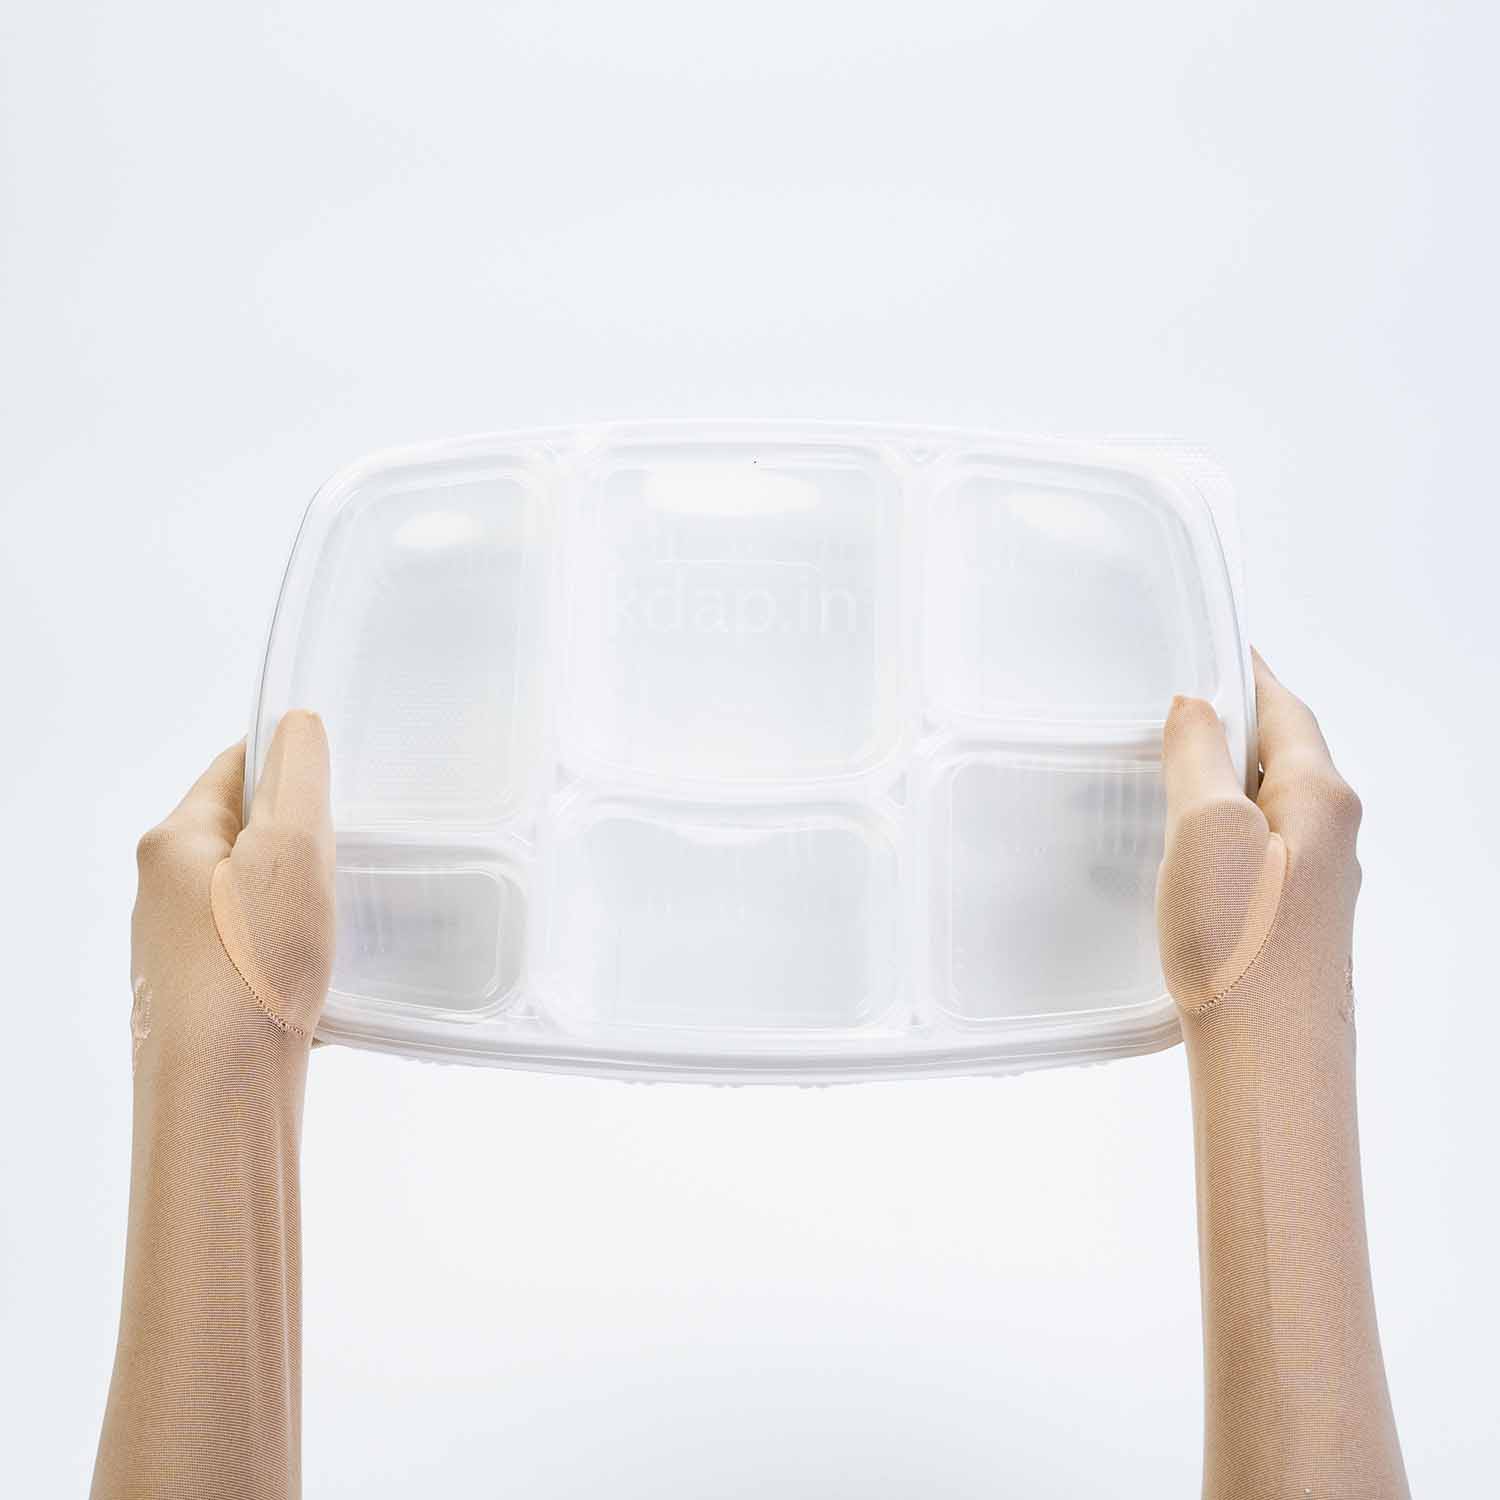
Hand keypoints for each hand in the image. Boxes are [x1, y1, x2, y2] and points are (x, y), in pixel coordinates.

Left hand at [94, 712, 334, 1499]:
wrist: (223, 1097)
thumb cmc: (253, 966)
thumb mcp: (290, 848)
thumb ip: (299, 775)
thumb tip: (298, 722)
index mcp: (173, 843)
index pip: (233, 767)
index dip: (290, 758)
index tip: (345, 770)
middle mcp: (163, 893)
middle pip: (245, 834)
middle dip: (304, 834)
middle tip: (362, 844)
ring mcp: (181, 951)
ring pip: (254, 896)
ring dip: (302, 897)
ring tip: (354, 909)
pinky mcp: (206, 1001)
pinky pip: (258, 952)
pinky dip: (296, 950)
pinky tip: (331, 972)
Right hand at [1155, 653, 1406, 1498]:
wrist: (1269, 1062)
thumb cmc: (1238, 949)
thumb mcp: (1205, 829)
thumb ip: (1199, 757)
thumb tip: (1195, 707)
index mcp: (1322, 795)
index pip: (1286, 706)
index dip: (1245, 672)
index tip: (1211, 646)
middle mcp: (1333, 831)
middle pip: (1285, 753)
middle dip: (1232, 723)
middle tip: (1169, 704)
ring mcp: (1317, 880)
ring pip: (1270, 803)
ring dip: (1224, 779)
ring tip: (1162, 769)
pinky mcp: (1295, 922)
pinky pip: (1260, 849)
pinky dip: (1223, 827)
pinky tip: (1181, 847)